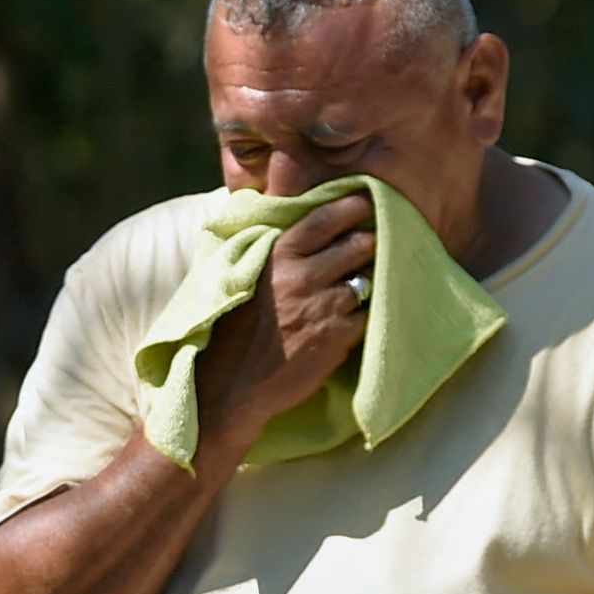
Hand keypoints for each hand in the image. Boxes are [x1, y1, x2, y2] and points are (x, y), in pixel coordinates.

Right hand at [193, 192, 374, 453]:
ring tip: (348, 296)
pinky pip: (365, 316)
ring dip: (363, 286)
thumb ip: (275, 254)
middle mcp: (303, 276)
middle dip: (367, 246)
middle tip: (365, 252)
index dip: (352, 208)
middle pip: (360, 244)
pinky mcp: (338, 336)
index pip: (326, 219)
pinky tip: (340, 327)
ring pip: (367, 281)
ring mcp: (324, 306)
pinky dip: (358, 320)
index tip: (364, 205)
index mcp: (278, 256)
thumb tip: (304, 231)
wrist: (227, 388)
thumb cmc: (232, 333)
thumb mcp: (245, 279)